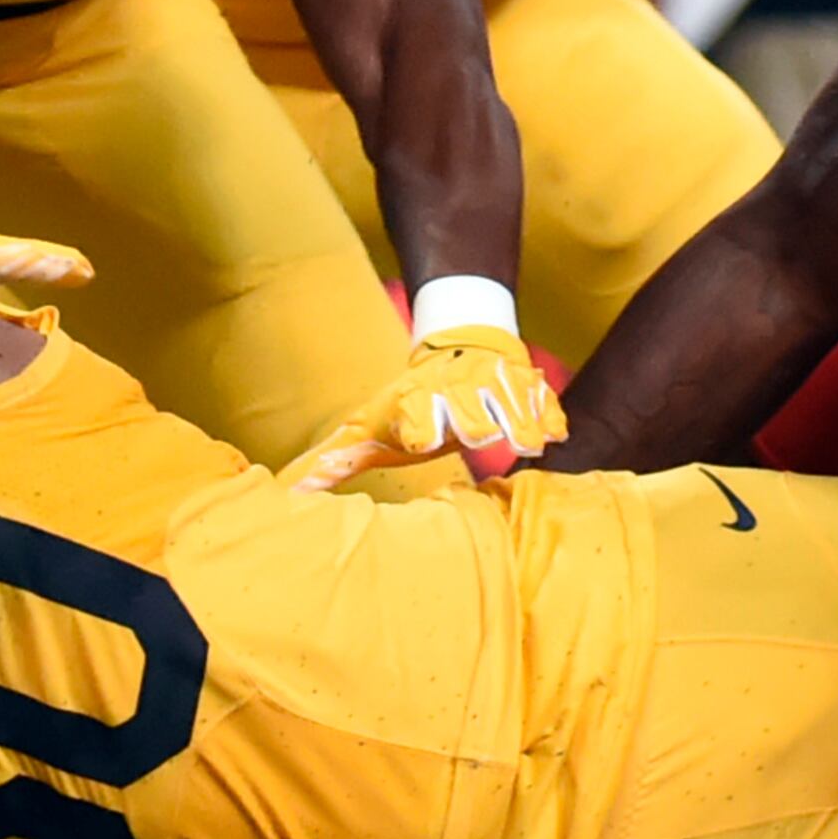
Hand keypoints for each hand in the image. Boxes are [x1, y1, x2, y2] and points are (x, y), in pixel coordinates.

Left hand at [292, 329, 565, 489]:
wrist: (454, 346)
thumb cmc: (406, 405)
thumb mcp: (366, 430)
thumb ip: (331, 464)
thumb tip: (282, 492)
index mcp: (411, 403)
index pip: (414, 413)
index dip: (418, 424)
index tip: (423, 440)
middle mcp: (452, 388)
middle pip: (464, 403)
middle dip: (473, 417)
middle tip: (482, 437)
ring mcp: (491, 380)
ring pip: (507, 397)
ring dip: (520, 419)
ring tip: (532, 444)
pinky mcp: (524, 379)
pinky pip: (540, 395)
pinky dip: (548, 413)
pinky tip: (554, 435)